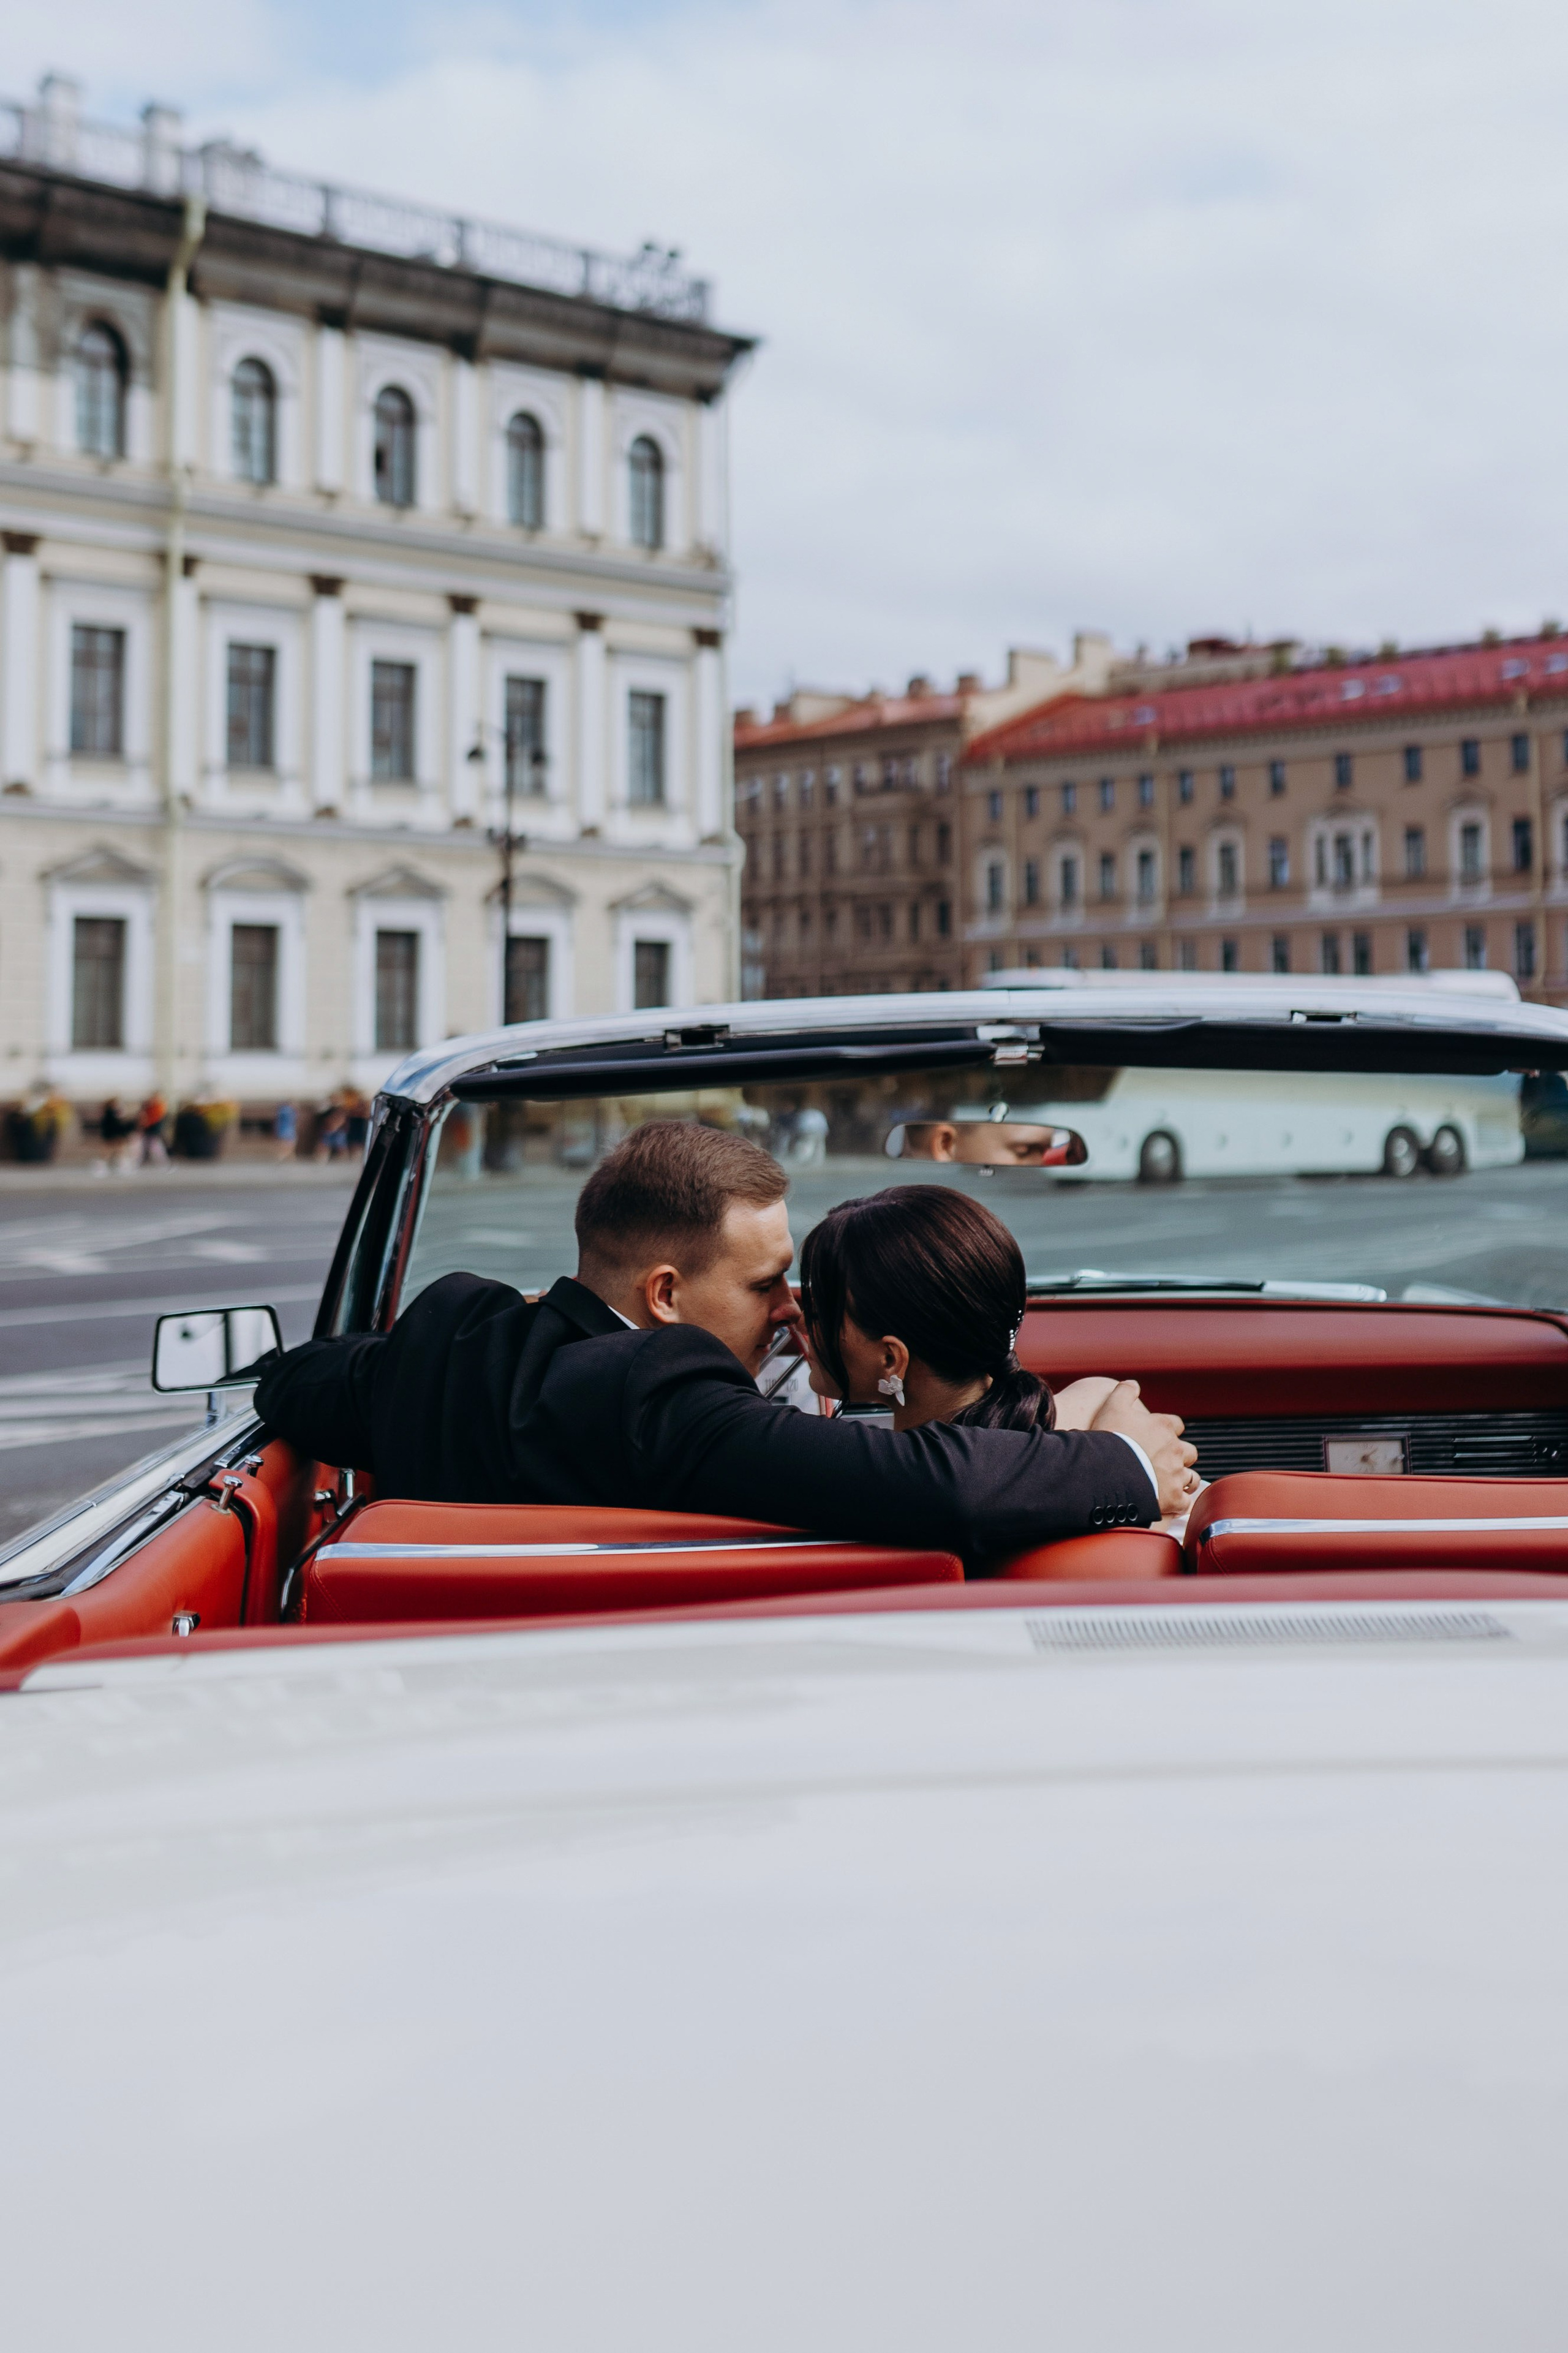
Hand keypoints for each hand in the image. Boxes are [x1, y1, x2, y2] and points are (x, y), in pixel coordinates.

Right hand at [1090, 1379, 1198, 1516]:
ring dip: (1183, 1480)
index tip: (1157, 1437)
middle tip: (1163, 1462)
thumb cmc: (1110, 1439)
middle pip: (1188, 1451)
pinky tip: (1170, 1505)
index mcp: (1164, 1427)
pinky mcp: (1174, 1499)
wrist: (1107, 1473)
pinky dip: (1179, 1504)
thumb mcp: (1112, 1407)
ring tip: (1169, 1484)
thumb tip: (1133, 1384)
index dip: (1167, 1431)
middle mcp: (1175, 1449)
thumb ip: (1125, 1392)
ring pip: (1191, 1477)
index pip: (1176, 1425)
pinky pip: (1185, 1503)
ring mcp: (1176, 1475)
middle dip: (1180, 1456)